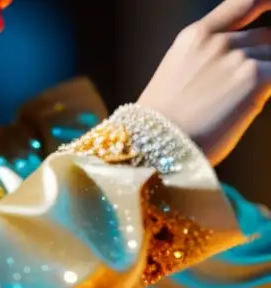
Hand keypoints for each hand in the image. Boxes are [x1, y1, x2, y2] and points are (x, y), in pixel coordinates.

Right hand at [138, 0, 270, 164]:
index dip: (265, 4)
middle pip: (263, 40)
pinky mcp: (255, 78)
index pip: (244, 3)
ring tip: (230, 109)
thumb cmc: (161, 125)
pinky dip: (266, 92)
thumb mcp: (177, 77)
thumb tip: (245, 62)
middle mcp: (217, 41)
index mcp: (194, 36)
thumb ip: (209, 59)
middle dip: (259, 62)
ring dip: (260, 82)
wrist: (153, 147)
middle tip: (235, 94)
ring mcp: (237, 58)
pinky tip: (246, 108)